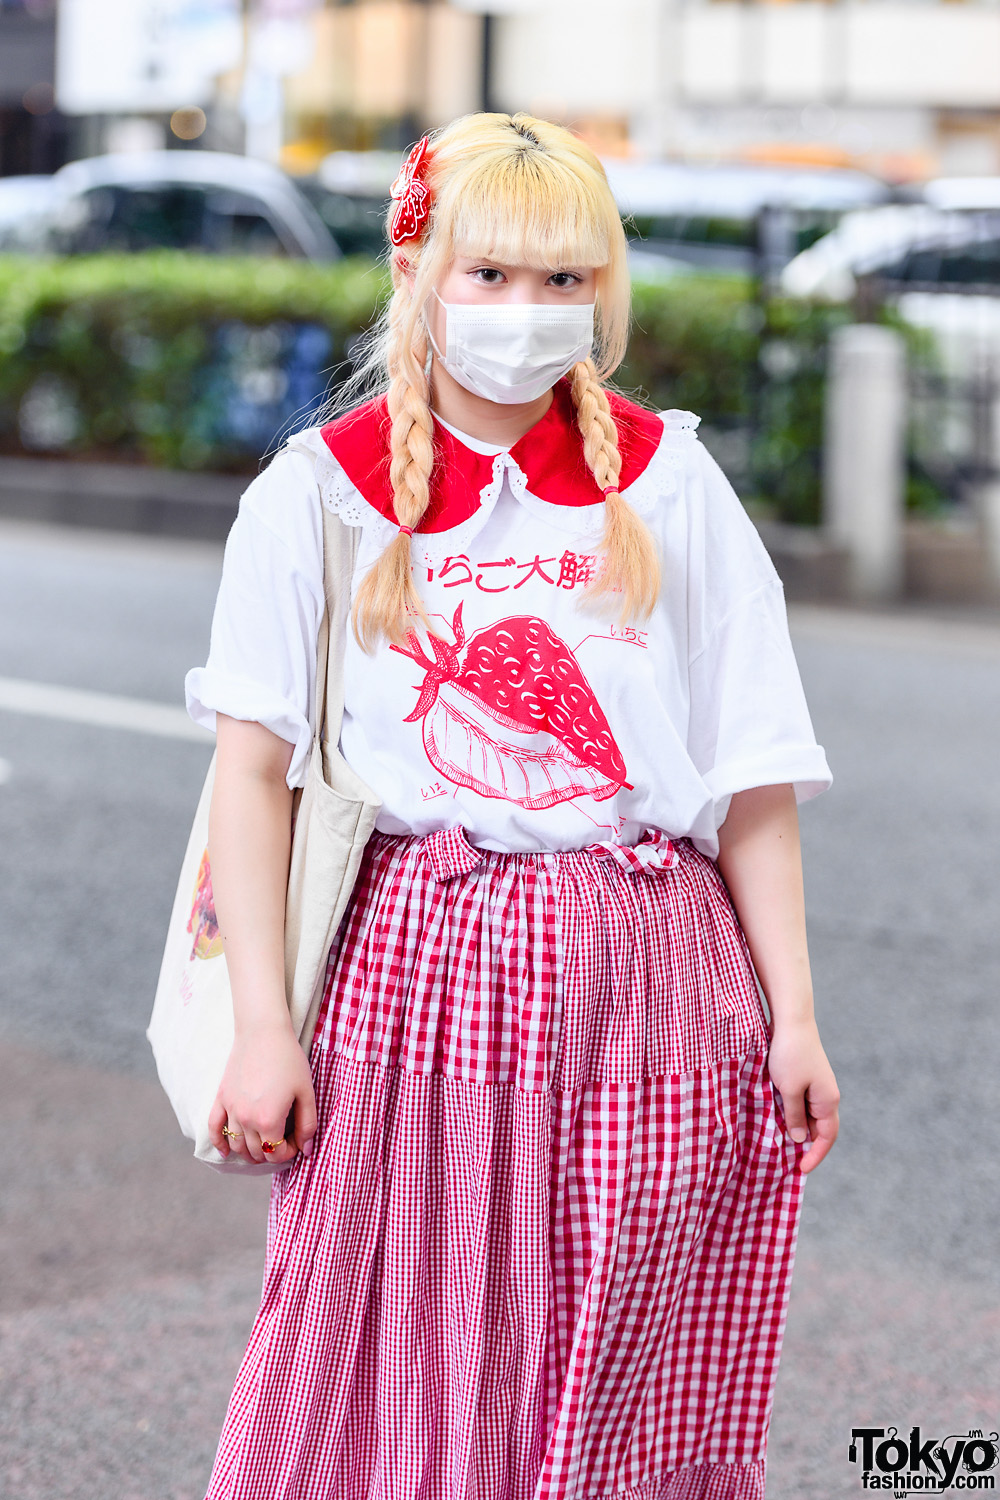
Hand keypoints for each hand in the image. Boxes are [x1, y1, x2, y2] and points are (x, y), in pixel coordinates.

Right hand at [208, 1019, 316, 1166]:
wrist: (263, 1032)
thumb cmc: (288, 1059)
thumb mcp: (306, 1092)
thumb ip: (308, 1124)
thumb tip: (306, 1149)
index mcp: (269, 1120)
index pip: (276, 1153)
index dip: (289, 1152)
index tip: (297, 1141)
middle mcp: (246, 1119)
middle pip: (256, 1152)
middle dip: (272, 1153)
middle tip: (283, 1141)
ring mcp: (231, 1109)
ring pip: (236, 1145)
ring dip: (249, 1153)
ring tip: (261, 1148)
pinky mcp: (221, 1098)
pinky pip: (214, 1128)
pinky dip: (219, 1143)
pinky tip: (225, 1152)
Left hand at [766, 1017, 839, 1174]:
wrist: (791, 1020)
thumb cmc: (790, 1054)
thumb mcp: (789, 1090)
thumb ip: (794, 1116)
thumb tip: (800, 1139)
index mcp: (828, 1101)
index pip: (826, 1137)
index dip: (815, 1156)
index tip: (800, 1170)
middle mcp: (827, 1095)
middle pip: (819, 1129)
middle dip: (805, 1145)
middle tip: (786, 1161)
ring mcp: (818, 1085)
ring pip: (808, 1115)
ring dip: (796, 1128)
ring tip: (777, 1143)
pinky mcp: (806, 1076)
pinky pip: (802, 1102)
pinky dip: (791, 1113)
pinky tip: (777, 1117)